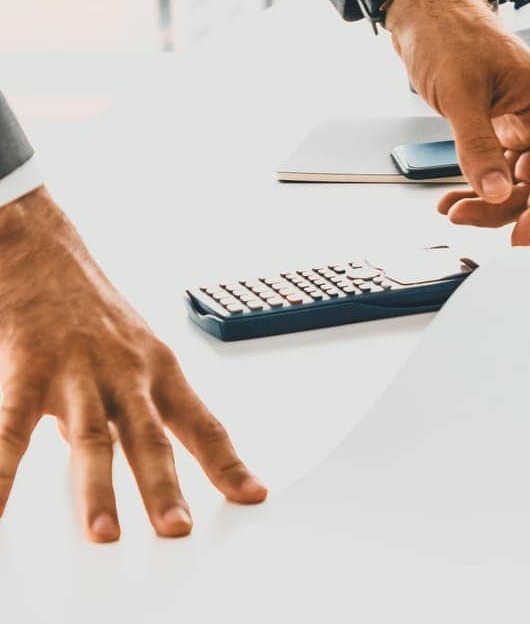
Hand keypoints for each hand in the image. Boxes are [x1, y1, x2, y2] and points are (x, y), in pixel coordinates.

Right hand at [0, 188, 266, 540]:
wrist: (41, 247)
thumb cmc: (88, 306)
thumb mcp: (126, 353)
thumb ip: (128, 407)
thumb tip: (124, 458)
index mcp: (158, 370)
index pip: (203, 423)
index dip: (228, 462)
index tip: (253, 496)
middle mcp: (126, 372)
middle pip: (150, 437)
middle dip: (165, 487)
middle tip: (179, 530)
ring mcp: (77, 370)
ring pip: (92, 437)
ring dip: (97, 489)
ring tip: (105, 534)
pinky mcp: (28, 367)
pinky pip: (13, 427)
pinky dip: (5, 469)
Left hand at [385, 0, 529, 245]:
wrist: (424, 9)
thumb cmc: (451, 33)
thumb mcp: (462, 94)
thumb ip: (479, 147)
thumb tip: (492, 191)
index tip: (522, 238)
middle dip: (503, 206)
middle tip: (466, 218)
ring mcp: (518, 117)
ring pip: (514, 176)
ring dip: (486, 198)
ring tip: (454, 207)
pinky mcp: (496, 119)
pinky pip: (497, 163)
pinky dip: (477, 182)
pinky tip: (455, 192)